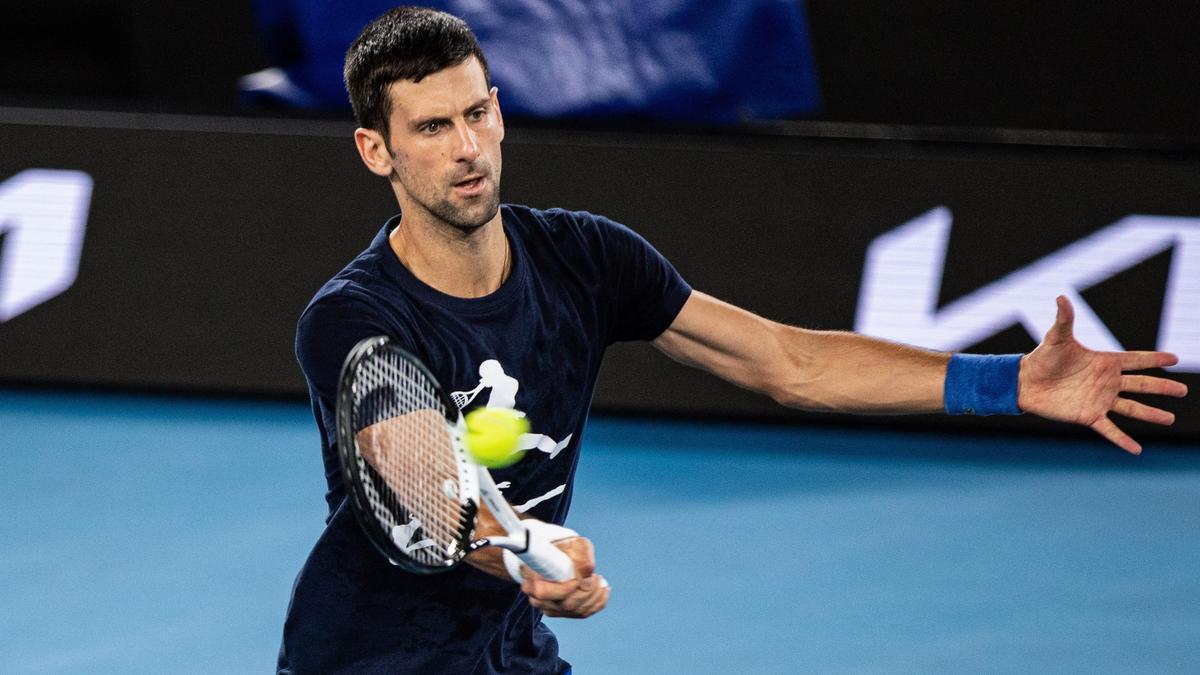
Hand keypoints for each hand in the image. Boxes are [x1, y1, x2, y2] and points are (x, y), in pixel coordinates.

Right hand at [520, 536, 609, 617]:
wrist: (558, 554)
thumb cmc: (563, 547)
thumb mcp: (574, 544)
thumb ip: (582, 555)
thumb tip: (589, 569)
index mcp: (532, 578)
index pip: (544, 592)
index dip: (566, 588)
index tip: (579, 579)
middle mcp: (537, 597)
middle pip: (565, 605)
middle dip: (587, 591)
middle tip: (595, 576)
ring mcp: (549, 607)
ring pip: (576, 611)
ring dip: (595, 596)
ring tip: (599, 580)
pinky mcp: (561, 611)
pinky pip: (582, 613)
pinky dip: (597, 603)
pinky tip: (603, 590)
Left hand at [1018, 295, 1187, 453]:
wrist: (1025, 382)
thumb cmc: (1042, 358)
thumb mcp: (1056, 337)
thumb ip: (1064, 319)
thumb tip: (1060, 296)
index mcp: (1105, 362)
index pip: (1136, 360)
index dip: (1154, 359)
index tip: (1174, 358)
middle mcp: (1107, 382)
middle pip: (1141, 384)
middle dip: (1162, 387)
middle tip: (1182, 390)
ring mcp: (1100, 400)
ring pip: (1132, 408)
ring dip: (1150, 414)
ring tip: (1169, 419)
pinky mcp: (1088, 415)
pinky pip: (1109, 429)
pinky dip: (1123, 440)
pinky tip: (1137, 450)